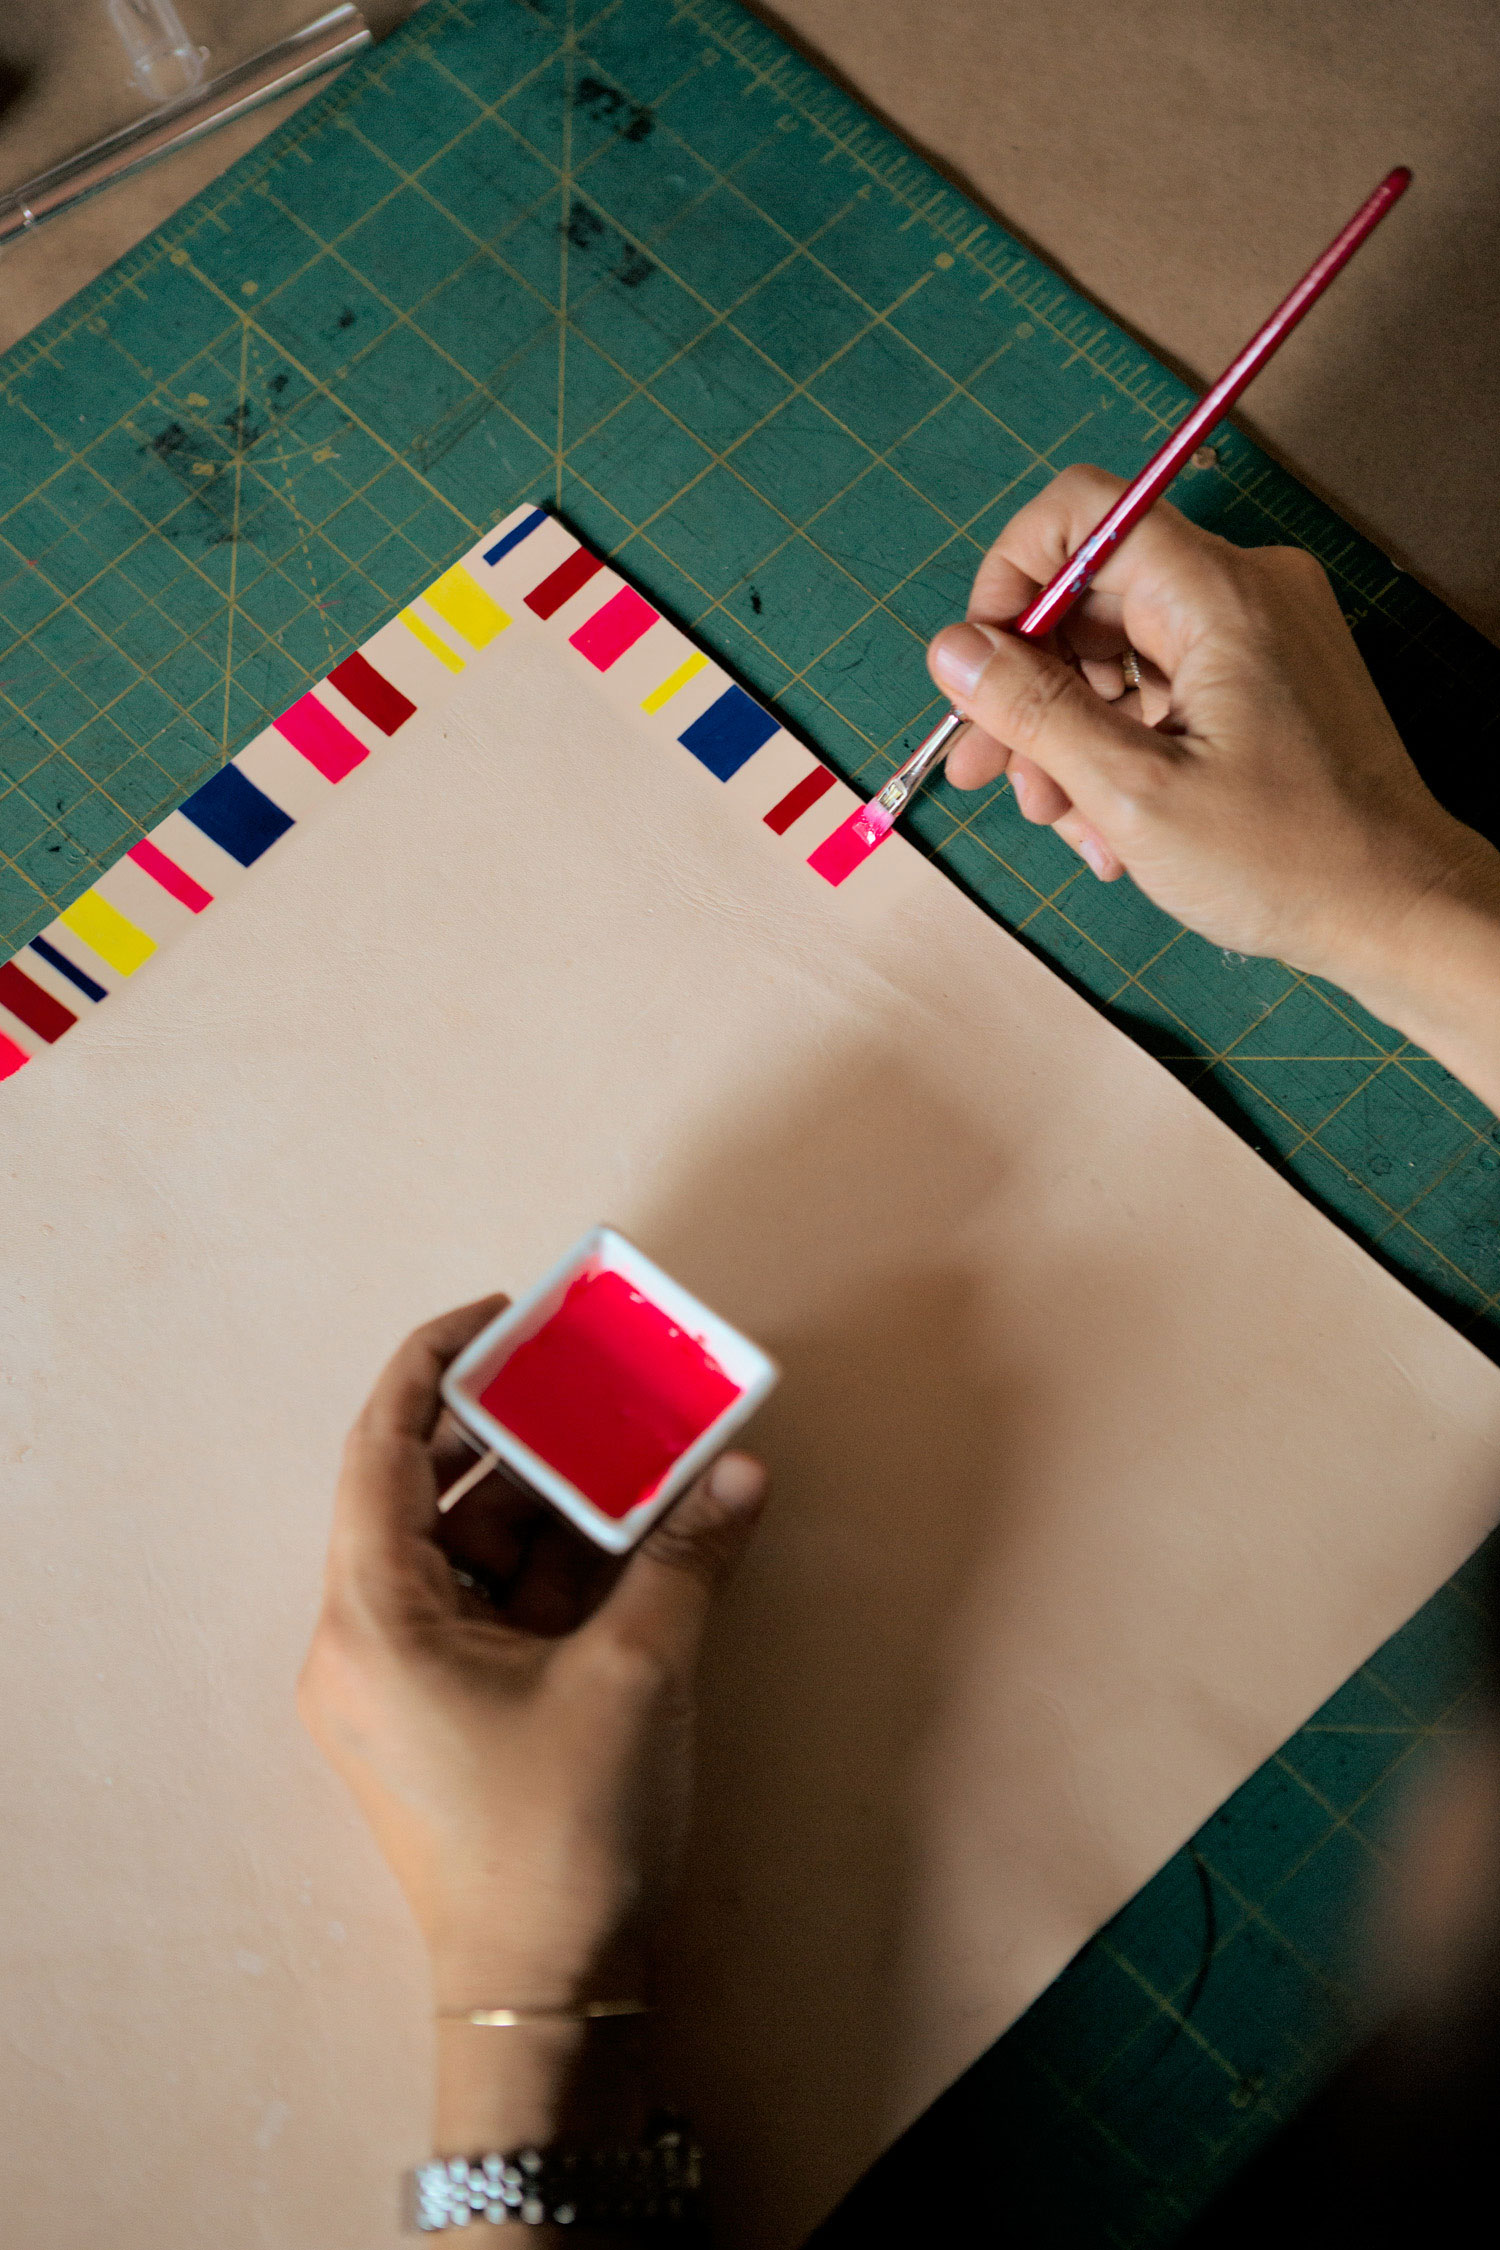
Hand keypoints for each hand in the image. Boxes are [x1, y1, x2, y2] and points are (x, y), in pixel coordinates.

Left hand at [298, 1298, 767, 2017]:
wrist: (550, 2000)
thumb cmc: (563, 1838)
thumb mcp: (636, 1675)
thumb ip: (687, 1557)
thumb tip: (741, 1471)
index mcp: (373, 1617)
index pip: (382, 1447)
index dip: (432, 1365)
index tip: (498, 1316)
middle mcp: (367, 1640)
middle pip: (430, 1494)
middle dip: (516, 1436)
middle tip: (590, 1381)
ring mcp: (405, 1684)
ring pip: (471, 1553)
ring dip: (551, 1505)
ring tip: (633, 1453)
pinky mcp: (448, 1717)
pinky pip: (495, 1609)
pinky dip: (557, 1570)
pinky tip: (634, 1536)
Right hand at [927, 465, 1499, 1020]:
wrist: (1394, 911)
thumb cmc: (1287, 860)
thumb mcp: (1131, 791)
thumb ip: (1034, 710)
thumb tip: (952, 649)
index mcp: (1219, 596)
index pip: (1082, 515)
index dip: (1010, 579)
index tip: (978, 667)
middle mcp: (1241, 594)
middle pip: (1090, 597)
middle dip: (1028, 689)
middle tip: (988, 774)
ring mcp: (1254, 638)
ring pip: (1115, 656)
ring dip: (1069, 738)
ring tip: (1065, 825)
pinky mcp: (1259, 682)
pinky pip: (1157, 692)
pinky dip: (1119, 751)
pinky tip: (1110, 829)